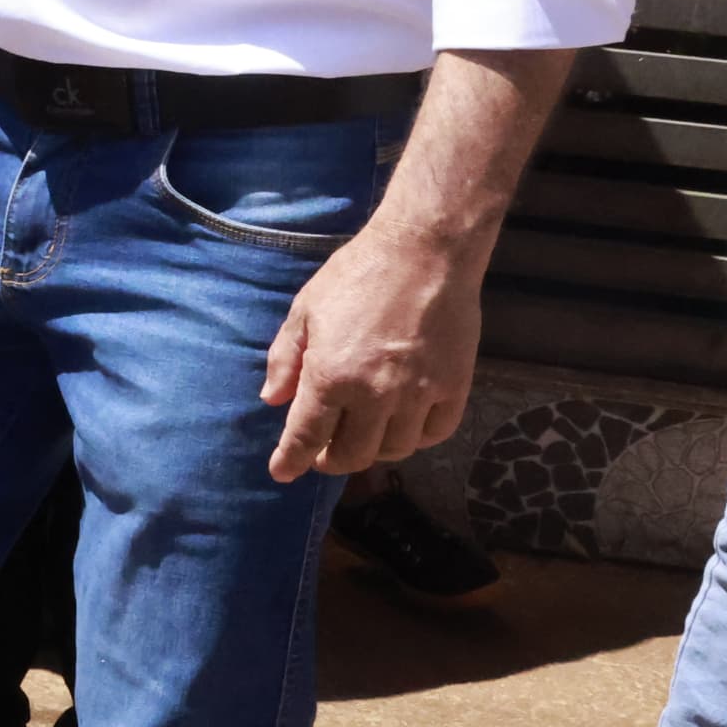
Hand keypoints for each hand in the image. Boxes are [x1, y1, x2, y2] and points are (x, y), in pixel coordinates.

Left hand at [263, 225, 481, 481]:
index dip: (291, 460)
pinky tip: (402, 427)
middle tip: (321, 453)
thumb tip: (272, 399)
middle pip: (353, 454)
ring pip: (395, 450)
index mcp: (331, 376)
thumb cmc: (357, 275)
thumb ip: (286, 359)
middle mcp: (375, 395)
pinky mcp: (453, 387)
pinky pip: (434, 433)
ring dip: (373, 451)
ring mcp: (418, 394)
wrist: (424, 253)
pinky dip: (416, 439)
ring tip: (361, 437)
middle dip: (331, 460)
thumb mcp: (305, 310)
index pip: (306, 435)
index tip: (282, 472)